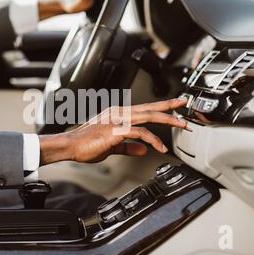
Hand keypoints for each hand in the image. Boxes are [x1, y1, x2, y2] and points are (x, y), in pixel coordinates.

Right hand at [39, 98, 188, 165]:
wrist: (69, 145)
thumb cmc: (85, 145)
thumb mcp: (111, 147)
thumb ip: (128, 147)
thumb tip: (143, 150)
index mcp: (117, 115)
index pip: (143, 108)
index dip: (160, 107)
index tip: (173, 107)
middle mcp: (118, 113)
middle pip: (149, 108)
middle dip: (169, 107)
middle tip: (184, 105)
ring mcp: (117, 120)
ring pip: (148, 116)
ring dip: (167, 120)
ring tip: (181, 125)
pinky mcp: (115, 130)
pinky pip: (139, 132)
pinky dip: (153, 140)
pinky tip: (160, 148)